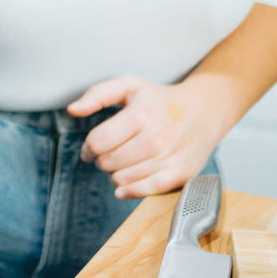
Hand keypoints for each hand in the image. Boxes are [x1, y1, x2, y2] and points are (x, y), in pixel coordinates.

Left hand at [66, 74, 222, 198]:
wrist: (203, 109)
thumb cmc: (161, 99)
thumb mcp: (129, 85)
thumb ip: (98, 94)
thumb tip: (72, 109)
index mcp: (140, 114)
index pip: (98, 142)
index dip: (88, 148)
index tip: (90, 148)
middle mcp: (155, 138)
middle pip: (108, 162)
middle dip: (102, 159)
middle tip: (109, 153)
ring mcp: (169, 157)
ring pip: (123, 179)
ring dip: (115, 173)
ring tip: (123, 161)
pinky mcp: (182, 172)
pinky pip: (147, 190)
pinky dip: (130, 191)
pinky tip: (123, 186)